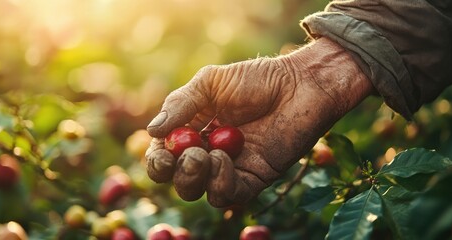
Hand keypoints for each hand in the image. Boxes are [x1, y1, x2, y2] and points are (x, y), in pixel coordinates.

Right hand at [145, 37, 372, 206]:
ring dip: (195, 178)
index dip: (157, 161)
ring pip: (201, 191)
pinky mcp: (254, 178)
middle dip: (176, 172)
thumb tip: (151, 131)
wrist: (299, 85)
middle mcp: (209, 154)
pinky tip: (224, 158)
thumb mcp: (210, 82)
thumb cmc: (256, 79)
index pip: (165, 156)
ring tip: (204, 155)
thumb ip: (180, 105)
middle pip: (180, 179)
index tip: (161, 154)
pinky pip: (229, 194)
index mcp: (193, 131)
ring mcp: (231, 168)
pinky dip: (220, 182)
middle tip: (189, 154)